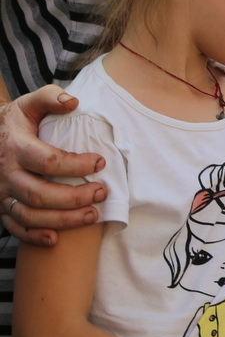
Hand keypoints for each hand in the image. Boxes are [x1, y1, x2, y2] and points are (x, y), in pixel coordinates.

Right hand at [0, 86, 107, 244]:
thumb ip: (50, 97)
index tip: (101, 162)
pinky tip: (55, 239)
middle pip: (39, 193)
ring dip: (61, 220)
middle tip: (101, 192)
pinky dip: (33, 236)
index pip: (47, 161)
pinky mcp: (1, 207)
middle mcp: (7, 174)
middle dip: (73, 198)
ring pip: (29, 215)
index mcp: (16, 147)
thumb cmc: (17, 120)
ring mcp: (2, 194)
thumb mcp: (29, 102)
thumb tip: (73, 102)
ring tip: (92, 215)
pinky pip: (14, 227)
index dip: (76, 164)